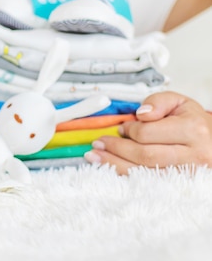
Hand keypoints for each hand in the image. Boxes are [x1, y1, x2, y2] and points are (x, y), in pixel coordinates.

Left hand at [84, 91, 211, 174]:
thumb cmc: (194, 122)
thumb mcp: (179, 103)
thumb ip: (158, 102)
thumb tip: (140, 114)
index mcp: (193, 130)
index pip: (149, 133)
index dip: (129, 130)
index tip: (122, 127)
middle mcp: (194, 155)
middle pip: (145, 156)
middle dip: (116, 149)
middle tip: (98, 143)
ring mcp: (188, 174)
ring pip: (145, 173)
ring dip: (114, 164)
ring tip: (94, 156)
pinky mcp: (180, 187)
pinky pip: (148, 184)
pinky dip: (126, 176)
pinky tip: (109, 168)